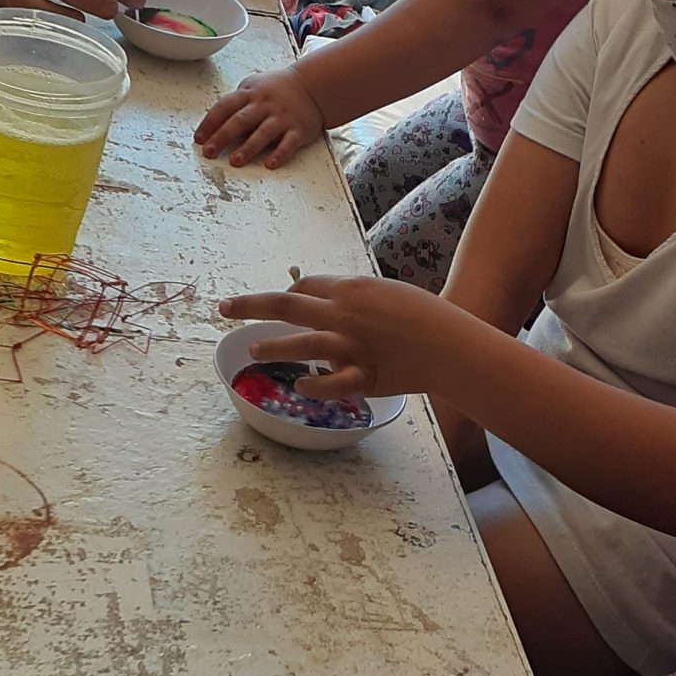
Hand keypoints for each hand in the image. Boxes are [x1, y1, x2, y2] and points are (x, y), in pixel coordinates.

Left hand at [196, 67, 326, 168]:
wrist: (312, 86)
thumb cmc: (277, 89)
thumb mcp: (254, 85)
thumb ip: (235, 102)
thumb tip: (212, 123)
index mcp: (250, 94)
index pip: (225, 107)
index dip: (210, 123)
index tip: (199, 138)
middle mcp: (265, 105)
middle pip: (240, 121)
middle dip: (222, 137)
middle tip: (209, 152)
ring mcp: (282, 117)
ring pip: (263, 133)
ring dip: (248, 148)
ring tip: (235, 161)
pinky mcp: (298, 130)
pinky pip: (288, 143)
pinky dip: (279, 154)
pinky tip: (270, 164)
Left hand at [219, 275, 447, 400]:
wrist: (450, 344)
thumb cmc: (424, 315)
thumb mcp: (386, 293)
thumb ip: (355, 298)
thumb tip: (331, 299)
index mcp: (350, 291)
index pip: (304, 288)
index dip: (285, 293)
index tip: (272, 302)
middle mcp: (344, 316)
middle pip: (287, 306)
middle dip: (250, 306)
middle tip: (225, 309)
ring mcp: (350, 347)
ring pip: (301, 344)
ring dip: (274, 347)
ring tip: (254, 350)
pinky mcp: (362, 376)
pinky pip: (329, 383)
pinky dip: (312, 385)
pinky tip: (299, 386)